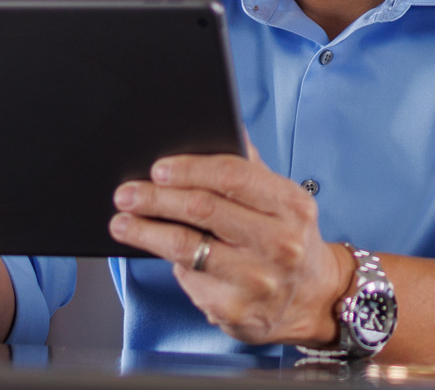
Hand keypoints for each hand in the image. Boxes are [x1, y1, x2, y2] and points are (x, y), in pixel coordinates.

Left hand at [107, 146, 354, 346]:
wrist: (313, 298)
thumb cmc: (284, 237)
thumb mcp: (280, 200)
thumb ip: (248, 167)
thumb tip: (220, 126)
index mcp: (291, 206)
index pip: (232, 176)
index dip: (189, 169)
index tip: (156, 169)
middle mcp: (280, 244)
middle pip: (202, 209)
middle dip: (155, 198)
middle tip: (125, 193)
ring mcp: (258, 279)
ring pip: (185, 246)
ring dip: (144, 231)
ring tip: (121, 222)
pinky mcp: (235, 308)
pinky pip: (188, 278)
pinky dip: (165, 261)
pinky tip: (150, 250)